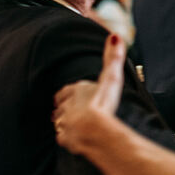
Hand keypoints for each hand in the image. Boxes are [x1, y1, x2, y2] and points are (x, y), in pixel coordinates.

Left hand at [53, 34, 126, 153]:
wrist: (94, 130)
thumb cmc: (103, 103)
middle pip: (61, 105)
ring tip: (73, 124)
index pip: (66, 90)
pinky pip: (63, 137)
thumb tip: (114, 36)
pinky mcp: (65, 138)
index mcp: (75, 90)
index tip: (71, 94)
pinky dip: (67, 136)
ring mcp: (64, 122)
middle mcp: (66, 105)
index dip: (69, 93)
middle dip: (65, 107)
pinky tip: (74, 138)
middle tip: (73, 110)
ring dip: (64, 121)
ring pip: (60, 121)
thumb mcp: (111, 77)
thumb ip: (113, 57)